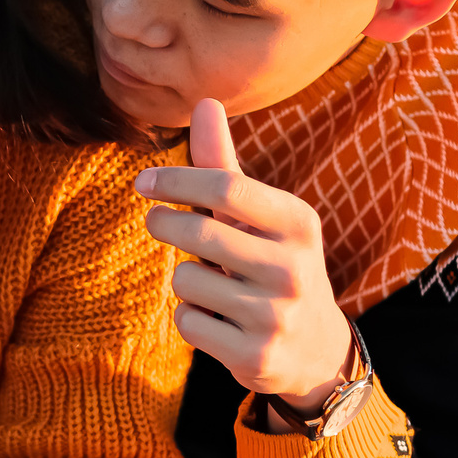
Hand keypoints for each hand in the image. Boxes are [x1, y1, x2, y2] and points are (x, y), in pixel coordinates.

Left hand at [135, 98, 351, 409]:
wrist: (314, 348)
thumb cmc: (275, 264)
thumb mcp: (262, 217)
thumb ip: (226, 165)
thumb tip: (204, 101)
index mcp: (298, 223)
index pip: (227, 187)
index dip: (177, 180)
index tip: (142, 182)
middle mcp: (294, 268)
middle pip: (201, 233)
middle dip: (166, 223)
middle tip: (155, 220)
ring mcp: (277, 316)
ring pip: (187, 281)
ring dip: (185, 279)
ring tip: (212, 285)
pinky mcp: (255, 356)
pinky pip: (188, 322)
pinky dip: (190, 317)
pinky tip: (218, 321)